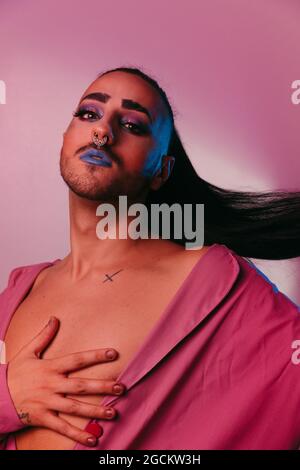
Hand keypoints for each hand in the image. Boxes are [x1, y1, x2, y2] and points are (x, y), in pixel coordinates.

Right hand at [7, 316, 125, 446]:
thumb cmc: (16, 373)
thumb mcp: (28, 352)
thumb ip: (44, 336)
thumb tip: (54, 318)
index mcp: (50, 367)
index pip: (77, 360)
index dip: (95, 356)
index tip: (114, 353)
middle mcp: (51, 385)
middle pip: (80, 386)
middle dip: (101, 386)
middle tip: (121, 388)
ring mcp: (47, 403)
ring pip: (74, 408)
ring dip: (94, 411)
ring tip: (113, 413)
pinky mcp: (42, 418)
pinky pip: (62, 427)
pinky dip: (77, 434)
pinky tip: (92, 438)